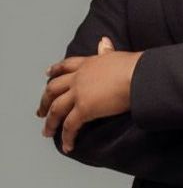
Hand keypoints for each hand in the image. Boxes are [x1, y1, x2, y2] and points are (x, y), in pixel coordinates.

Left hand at [36, 37, 142, 153]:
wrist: (138, 75)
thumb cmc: (134, 66)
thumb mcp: (116, 55)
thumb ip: (107, 51)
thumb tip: (104, 42)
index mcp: (88, 64)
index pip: (66, 66)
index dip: (55, 70)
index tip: (48, 74)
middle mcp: (79, 77)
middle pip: (53, 88)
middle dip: (45, 101)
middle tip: (40, 111)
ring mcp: (79, 93)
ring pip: (56, 109)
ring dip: (50, 122)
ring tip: (47, 132)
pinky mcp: (84, 109)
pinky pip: (70, 126)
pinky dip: (67, 137)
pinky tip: (68, 145)